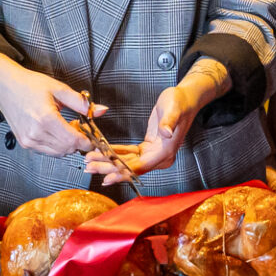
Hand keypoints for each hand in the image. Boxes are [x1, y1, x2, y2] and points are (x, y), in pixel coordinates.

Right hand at [0, 55, 100, 158]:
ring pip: (58, 153)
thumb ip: (81, 103)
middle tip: (78, 126)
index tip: (92, 138)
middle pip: (67, 149)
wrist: (5, 87)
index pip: (73, 141)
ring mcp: (29, 140)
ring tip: (65, 127)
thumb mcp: (59, 89)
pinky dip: (56, 145)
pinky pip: (47, 151)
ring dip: (67, 145)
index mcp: (46, 119)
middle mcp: (36, 133)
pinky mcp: (25, 143)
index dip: (86, 142)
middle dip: (77, 142)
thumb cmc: (29, 85)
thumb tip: (101, 110)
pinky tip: (55, 131)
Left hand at [93, 61, 229, 180]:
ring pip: (128, 162)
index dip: (123, 172)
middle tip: (90, 167)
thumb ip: (169, 122)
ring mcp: (154, 153)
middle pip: (131, 167)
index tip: (107, 176)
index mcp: (166, 151)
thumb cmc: (180, 102)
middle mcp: (160, 157)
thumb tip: (166, 133)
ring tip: (90, 162)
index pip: (141, 167)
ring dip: (108, 162)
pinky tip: (101, 153)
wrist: (185, 99)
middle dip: (109, 168)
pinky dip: (115, 154)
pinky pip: (129, 154)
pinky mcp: (147, 147)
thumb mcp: (174, 109)